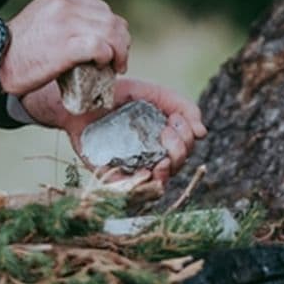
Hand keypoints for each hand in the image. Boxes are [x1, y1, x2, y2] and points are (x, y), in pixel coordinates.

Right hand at [0, 0, 129, 95]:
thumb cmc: (20, 47)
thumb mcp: (44, 17)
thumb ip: (68, 17)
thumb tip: (98, 32)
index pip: (103, 9)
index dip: (113, 31)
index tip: (112, 48)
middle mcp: (64, 3)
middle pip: (111, 20)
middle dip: (121, 43)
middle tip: (117, 61)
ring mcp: (65, 23)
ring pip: (111, 33)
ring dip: (118, 53)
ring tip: (113, 67)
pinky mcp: (66, 45)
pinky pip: (101, 47)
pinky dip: (107, 57)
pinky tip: (102, 66)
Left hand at [21, 78, 206, 183]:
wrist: (81, 100)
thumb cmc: (118, 96)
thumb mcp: (154, 93)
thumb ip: (182, 106)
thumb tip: (202, 132)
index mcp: (164, 137)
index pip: (187, 147)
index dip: (187, 137)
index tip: (174, 120)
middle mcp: (152, 155)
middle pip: (179, 165)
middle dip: (180, 150)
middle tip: (166, 131)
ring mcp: (133, 167)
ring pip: (161, 182)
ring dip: (167, 169)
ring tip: (162, 157)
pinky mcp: (114, 176)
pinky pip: (133, 190)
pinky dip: (142, 184)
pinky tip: (146, 171)